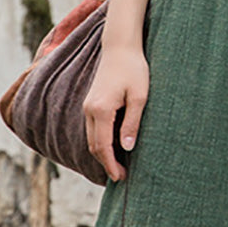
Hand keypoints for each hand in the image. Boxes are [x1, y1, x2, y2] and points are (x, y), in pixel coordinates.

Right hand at [83, 44, 149, 182]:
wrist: (120, 47)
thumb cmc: (134, 70)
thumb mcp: (139, 98)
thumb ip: (132, 123)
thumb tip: (126, 148)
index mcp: (101, 110)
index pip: (103, 146)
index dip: (110, 165)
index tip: (120, 178)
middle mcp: (89, 110)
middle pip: (94, 146)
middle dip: (106, 164)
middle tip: (121, 178)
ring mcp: (87, 106)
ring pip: (91, 138)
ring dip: (102, 154)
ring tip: (117, 167)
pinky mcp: (90, 103)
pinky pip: (92, 129)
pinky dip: (100, 143)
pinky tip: (112, 148)